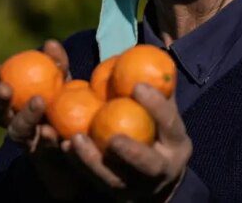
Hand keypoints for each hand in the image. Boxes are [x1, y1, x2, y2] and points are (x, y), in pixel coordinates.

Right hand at [0, 40, 79, 199]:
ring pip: (17, 131)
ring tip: (38, 101)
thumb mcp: (63, 81)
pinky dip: (47, 138)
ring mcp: (26, 140)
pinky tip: (52, 131)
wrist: (80, 144)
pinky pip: (43, 148)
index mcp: (11, 99)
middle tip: (4, 87)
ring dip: (25, 116)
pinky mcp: (43, 157)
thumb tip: (51, 44)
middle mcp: (11, 121)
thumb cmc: (64, 104)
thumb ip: (57, 65)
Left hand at [64, 83, 191, 201]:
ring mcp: (139, 187)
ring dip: (93, 161)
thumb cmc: (159, 132)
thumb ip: (160, 89)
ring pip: (116, 180)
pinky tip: (64, 146)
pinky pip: (95, 182)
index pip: (170, 124)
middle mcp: (163, 170)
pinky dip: (79, 164)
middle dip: (132, 152)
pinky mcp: (117, 195)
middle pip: (149, 165)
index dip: (156, 105)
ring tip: (74, 139)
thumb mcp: (165, 113)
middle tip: (112, 136)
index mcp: (177, 143)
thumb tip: (156, 52)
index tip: (137, 85)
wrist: (158, 179)